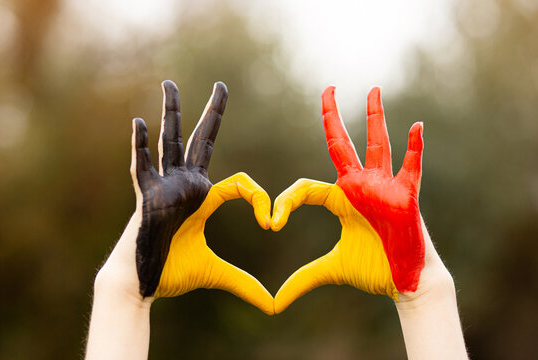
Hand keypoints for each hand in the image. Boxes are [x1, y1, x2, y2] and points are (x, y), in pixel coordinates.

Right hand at [98, 80, 272, 313]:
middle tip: (222, 85)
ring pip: (170, 143)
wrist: (143, 284)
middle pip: (201, 141)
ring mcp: (164, 187)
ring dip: (171, 113)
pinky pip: (142, 167)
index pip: (240, 182)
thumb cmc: (174, 272)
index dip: (258, 198)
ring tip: (170, 84)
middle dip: (212, 113)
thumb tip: (272, 305)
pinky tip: (140, 123)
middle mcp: (185, 185)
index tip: (270, 223)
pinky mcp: (145, 197)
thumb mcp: (216, 273)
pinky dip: (140, 146)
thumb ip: (244, 283)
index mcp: (204, 197)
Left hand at [272, 86, 431, 312]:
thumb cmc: (372, 269)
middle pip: (342, 144)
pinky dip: (414, 148)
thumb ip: (303, 279)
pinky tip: (414, 125)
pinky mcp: (406, 196)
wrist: (404, 282)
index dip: (286, 202)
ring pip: (377, 145)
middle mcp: (359, 186)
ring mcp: (383, 187)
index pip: (306, 187)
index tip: (272, 222)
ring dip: (374, 117)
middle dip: (334, 116)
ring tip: (371, 90)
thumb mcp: (330, 270)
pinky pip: (411, 167)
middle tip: (327, 88)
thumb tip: (274, 302)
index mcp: (339, 199)